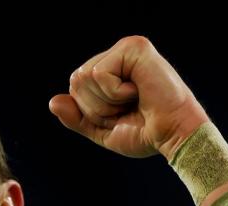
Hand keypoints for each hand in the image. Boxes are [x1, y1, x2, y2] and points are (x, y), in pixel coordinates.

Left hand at [49, 36, 208, 160]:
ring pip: (84, 77)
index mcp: (111, 71)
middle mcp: (118, 55)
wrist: (173, 136)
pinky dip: (115, 93)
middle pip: (76, 80)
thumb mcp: (102, 129)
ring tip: (134, 100)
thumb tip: (53, 102)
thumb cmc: (145, 133)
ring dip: (106, 101)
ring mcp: (127, 49)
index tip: (120, 115)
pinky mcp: (135, 48)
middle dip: (96, 106)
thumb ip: (77, 118)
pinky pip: (99, 74)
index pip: (75, 87)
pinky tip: (138, 91)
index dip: (90, 111)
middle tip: (127, 108)